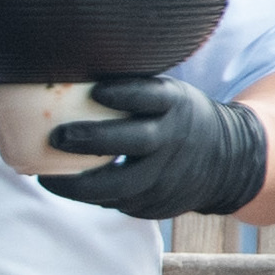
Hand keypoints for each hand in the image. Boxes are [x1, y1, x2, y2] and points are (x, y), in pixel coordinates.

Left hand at [41, 77, 270, 219]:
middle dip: (94, 140)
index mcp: (176, 105)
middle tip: (57, 137)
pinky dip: (92, 198)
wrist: (228, 161)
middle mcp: (175, 140)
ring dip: (80, 185)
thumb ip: (132, 90)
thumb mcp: (168, 96)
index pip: (153, 96)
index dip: (126, 93)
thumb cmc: (174, 118)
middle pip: (137, 140)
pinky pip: (121, 203)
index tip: (95, 91)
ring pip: (124, 185)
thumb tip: (68, 70)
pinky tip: (67, 190)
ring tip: (46, 179)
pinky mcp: (159, 204)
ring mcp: (169, 176)